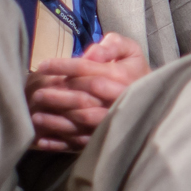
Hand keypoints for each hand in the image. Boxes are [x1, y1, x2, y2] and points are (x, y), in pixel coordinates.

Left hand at [25, 33, 148, 150]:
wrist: (155, 98)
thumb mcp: (130, 50)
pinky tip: (42, 140)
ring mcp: (113, 121)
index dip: (63, 66)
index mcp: (122, 77)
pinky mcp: (108, 137)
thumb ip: (112, 45)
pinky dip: (61, 144)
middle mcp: (118, 100)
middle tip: (36, 94)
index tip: (42, 65)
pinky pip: (84, 143)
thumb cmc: (134, 71)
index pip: (87, 70)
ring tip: (35, 117)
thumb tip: (91, 54)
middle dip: (57, 96)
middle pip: (83, 98)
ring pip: (82, 122)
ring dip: (56, 122)